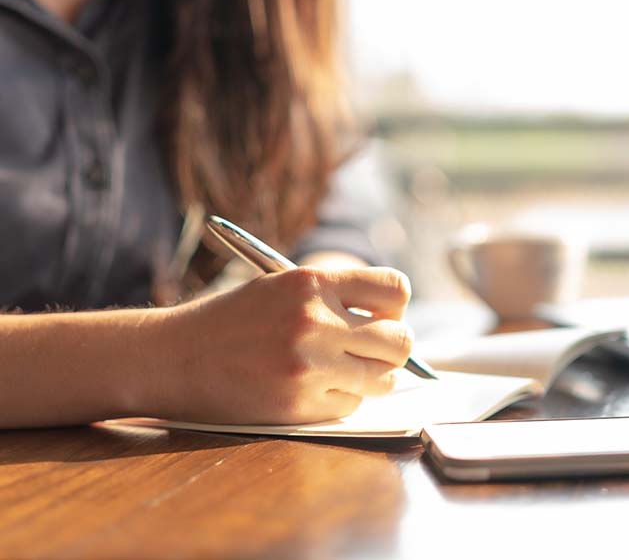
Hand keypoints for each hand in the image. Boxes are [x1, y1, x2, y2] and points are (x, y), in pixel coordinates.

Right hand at [144, 266, 413, 424]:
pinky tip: (310, 388)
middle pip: (400, 342)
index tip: (380, 317)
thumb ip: (335, 298)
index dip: (394, 307)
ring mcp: (308, 365)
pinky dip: (339, 400)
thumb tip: (394, 323)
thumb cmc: (230, 321)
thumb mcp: (280, 287)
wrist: (171, 357)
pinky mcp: (298, 404)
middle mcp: (315, 321)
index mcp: (312, 281)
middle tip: (370, 353)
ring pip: (382, 380)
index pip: (395, 289)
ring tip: (339, 371)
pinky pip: (350, 405)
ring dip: (370, 379)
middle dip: (392, 350)